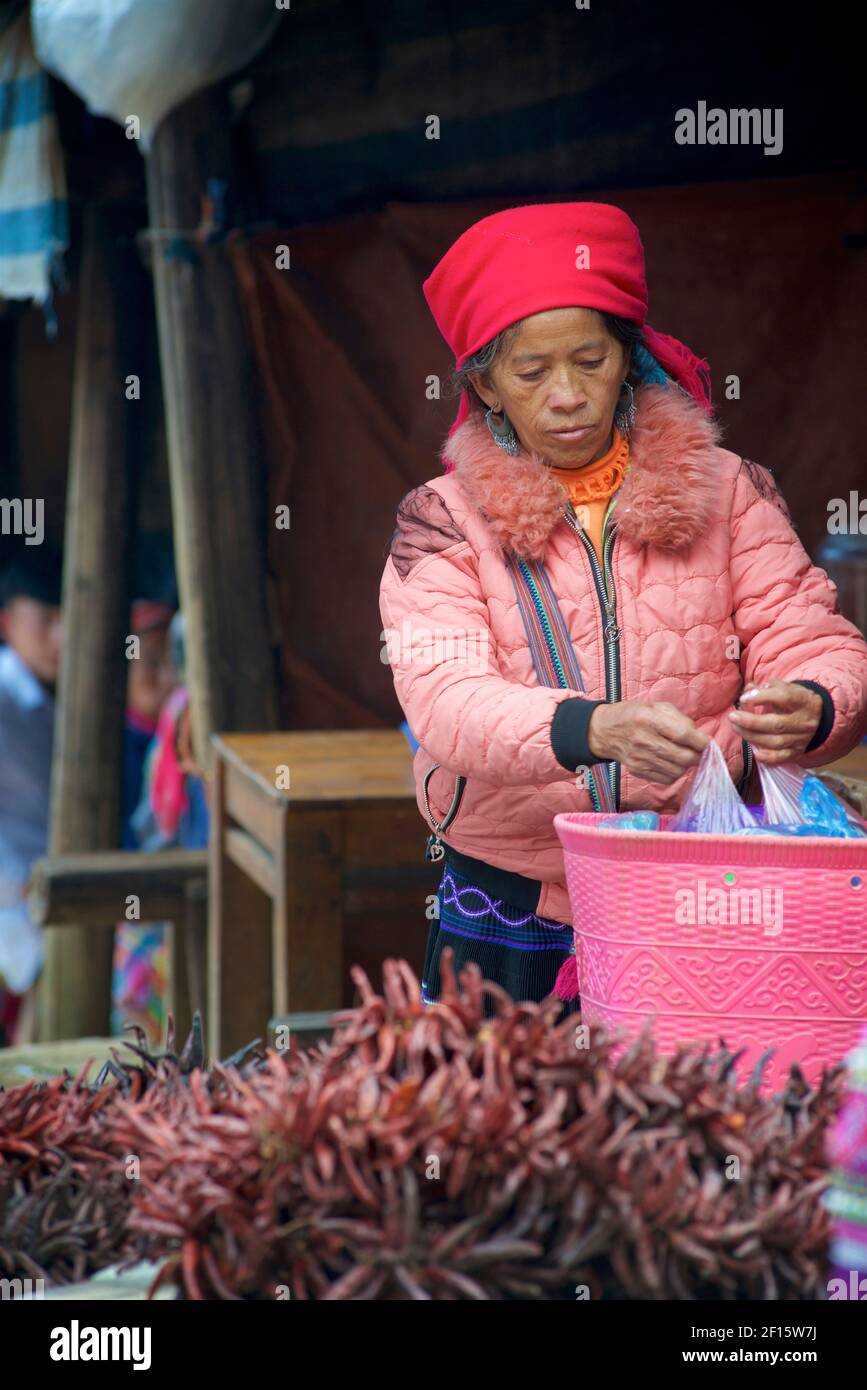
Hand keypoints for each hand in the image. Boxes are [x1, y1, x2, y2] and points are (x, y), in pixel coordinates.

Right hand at [587, 700, 709, 783]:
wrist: (606, 731)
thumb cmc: (635, 715)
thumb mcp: (657, 707)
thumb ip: (680, 719)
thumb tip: (700, 738)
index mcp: (649, 718)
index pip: (683, 734)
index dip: (701, 742)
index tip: (708, 743)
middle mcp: (643, 740)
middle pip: (683, 757)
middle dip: (697, 756)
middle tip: (700, 752)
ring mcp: (640, 758)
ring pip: (677, 771)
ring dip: (686, 765)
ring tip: (683, 755)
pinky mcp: (638, 770)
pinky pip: (666, 779)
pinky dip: (674, 772)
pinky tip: (671, 762)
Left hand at [728, 679, 822, 765]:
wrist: (817, 716)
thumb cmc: (794, 700)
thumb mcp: (785, 688)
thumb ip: (766, 688)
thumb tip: (748, 690)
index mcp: (803, 700)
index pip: (784, 697)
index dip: (762, 697)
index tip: (743, 698)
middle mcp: (805, 721)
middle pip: (777, 724)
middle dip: (751, 721)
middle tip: (733, 717)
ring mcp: (802, 738)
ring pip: (776, 742)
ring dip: (752, 736)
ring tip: (736, 728)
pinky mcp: (798, 751)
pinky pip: (783, 757)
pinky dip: (769, 757)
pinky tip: (755, 753)